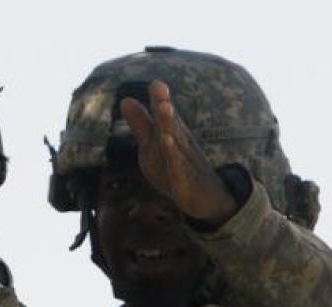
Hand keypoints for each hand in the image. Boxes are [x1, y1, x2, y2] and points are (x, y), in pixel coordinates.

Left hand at [120, 81, 237, 224]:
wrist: (207, 198)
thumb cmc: (178, 166)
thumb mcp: (154, 145)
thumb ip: (140, 123)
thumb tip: (125, 99)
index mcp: (172, 134)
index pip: (163, 115)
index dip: (159, 99)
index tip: (156, 83)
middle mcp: (180, 145)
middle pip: (170, 125)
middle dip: (163, 107)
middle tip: (159, 88)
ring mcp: (184, 163)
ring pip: (175, 144)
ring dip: (170, 126)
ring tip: (165, 108)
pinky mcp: (184, 182)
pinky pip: (178, 170)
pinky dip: (173, 159)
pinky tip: (167, 144)